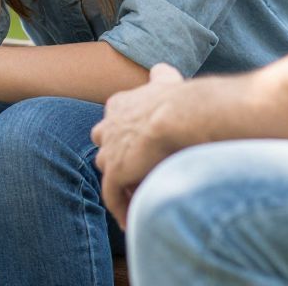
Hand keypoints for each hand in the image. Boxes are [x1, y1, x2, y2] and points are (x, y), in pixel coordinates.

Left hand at [92, 63, 183, 227]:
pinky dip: (120, 206)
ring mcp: (110, 148)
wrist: (184, 115)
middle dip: (115, 155)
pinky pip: (112, 194)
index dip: (125, 134)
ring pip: (108, 169)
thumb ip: (161, 78)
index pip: (114, 120)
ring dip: (121, 183)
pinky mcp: (115, 170)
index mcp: (120, 103)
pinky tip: (130, 219)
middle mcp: (109, 124)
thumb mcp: (167, 81)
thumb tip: (161, 68)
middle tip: (135, 171)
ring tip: (138, 196)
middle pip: (104, 143)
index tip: (139, 147)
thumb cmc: (183, 99)